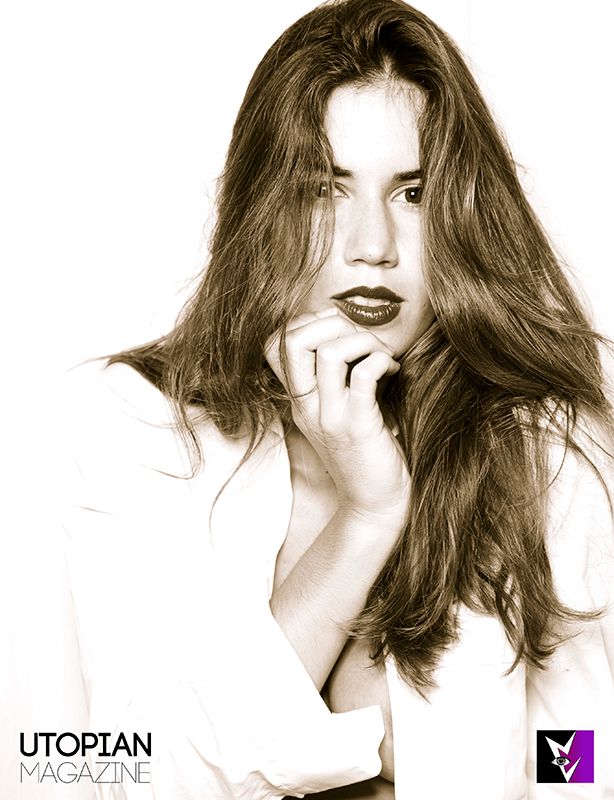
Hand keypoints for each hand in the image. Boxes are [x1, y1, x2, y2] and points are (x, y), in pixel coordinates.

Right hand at [265, 309, 409, 525]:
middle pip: (293, 341)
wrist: (374, 503)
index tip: (338, 331)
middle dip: (330, 323)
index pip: (274, 345)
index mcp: (300, 400)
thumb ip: (336, 378)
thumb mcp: (338, 412)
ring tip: (381, 354)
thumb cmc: (365, 452)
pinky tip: (393, 370)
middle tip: (360, 338)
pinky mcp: (358, 427)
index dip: (304, 322)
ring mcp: (330, 417)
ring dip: (363, 340)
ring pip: (330, 352)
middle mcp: (307, 406)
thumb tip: (351, 331)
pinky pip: (363, 375)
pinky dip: (380, 360)